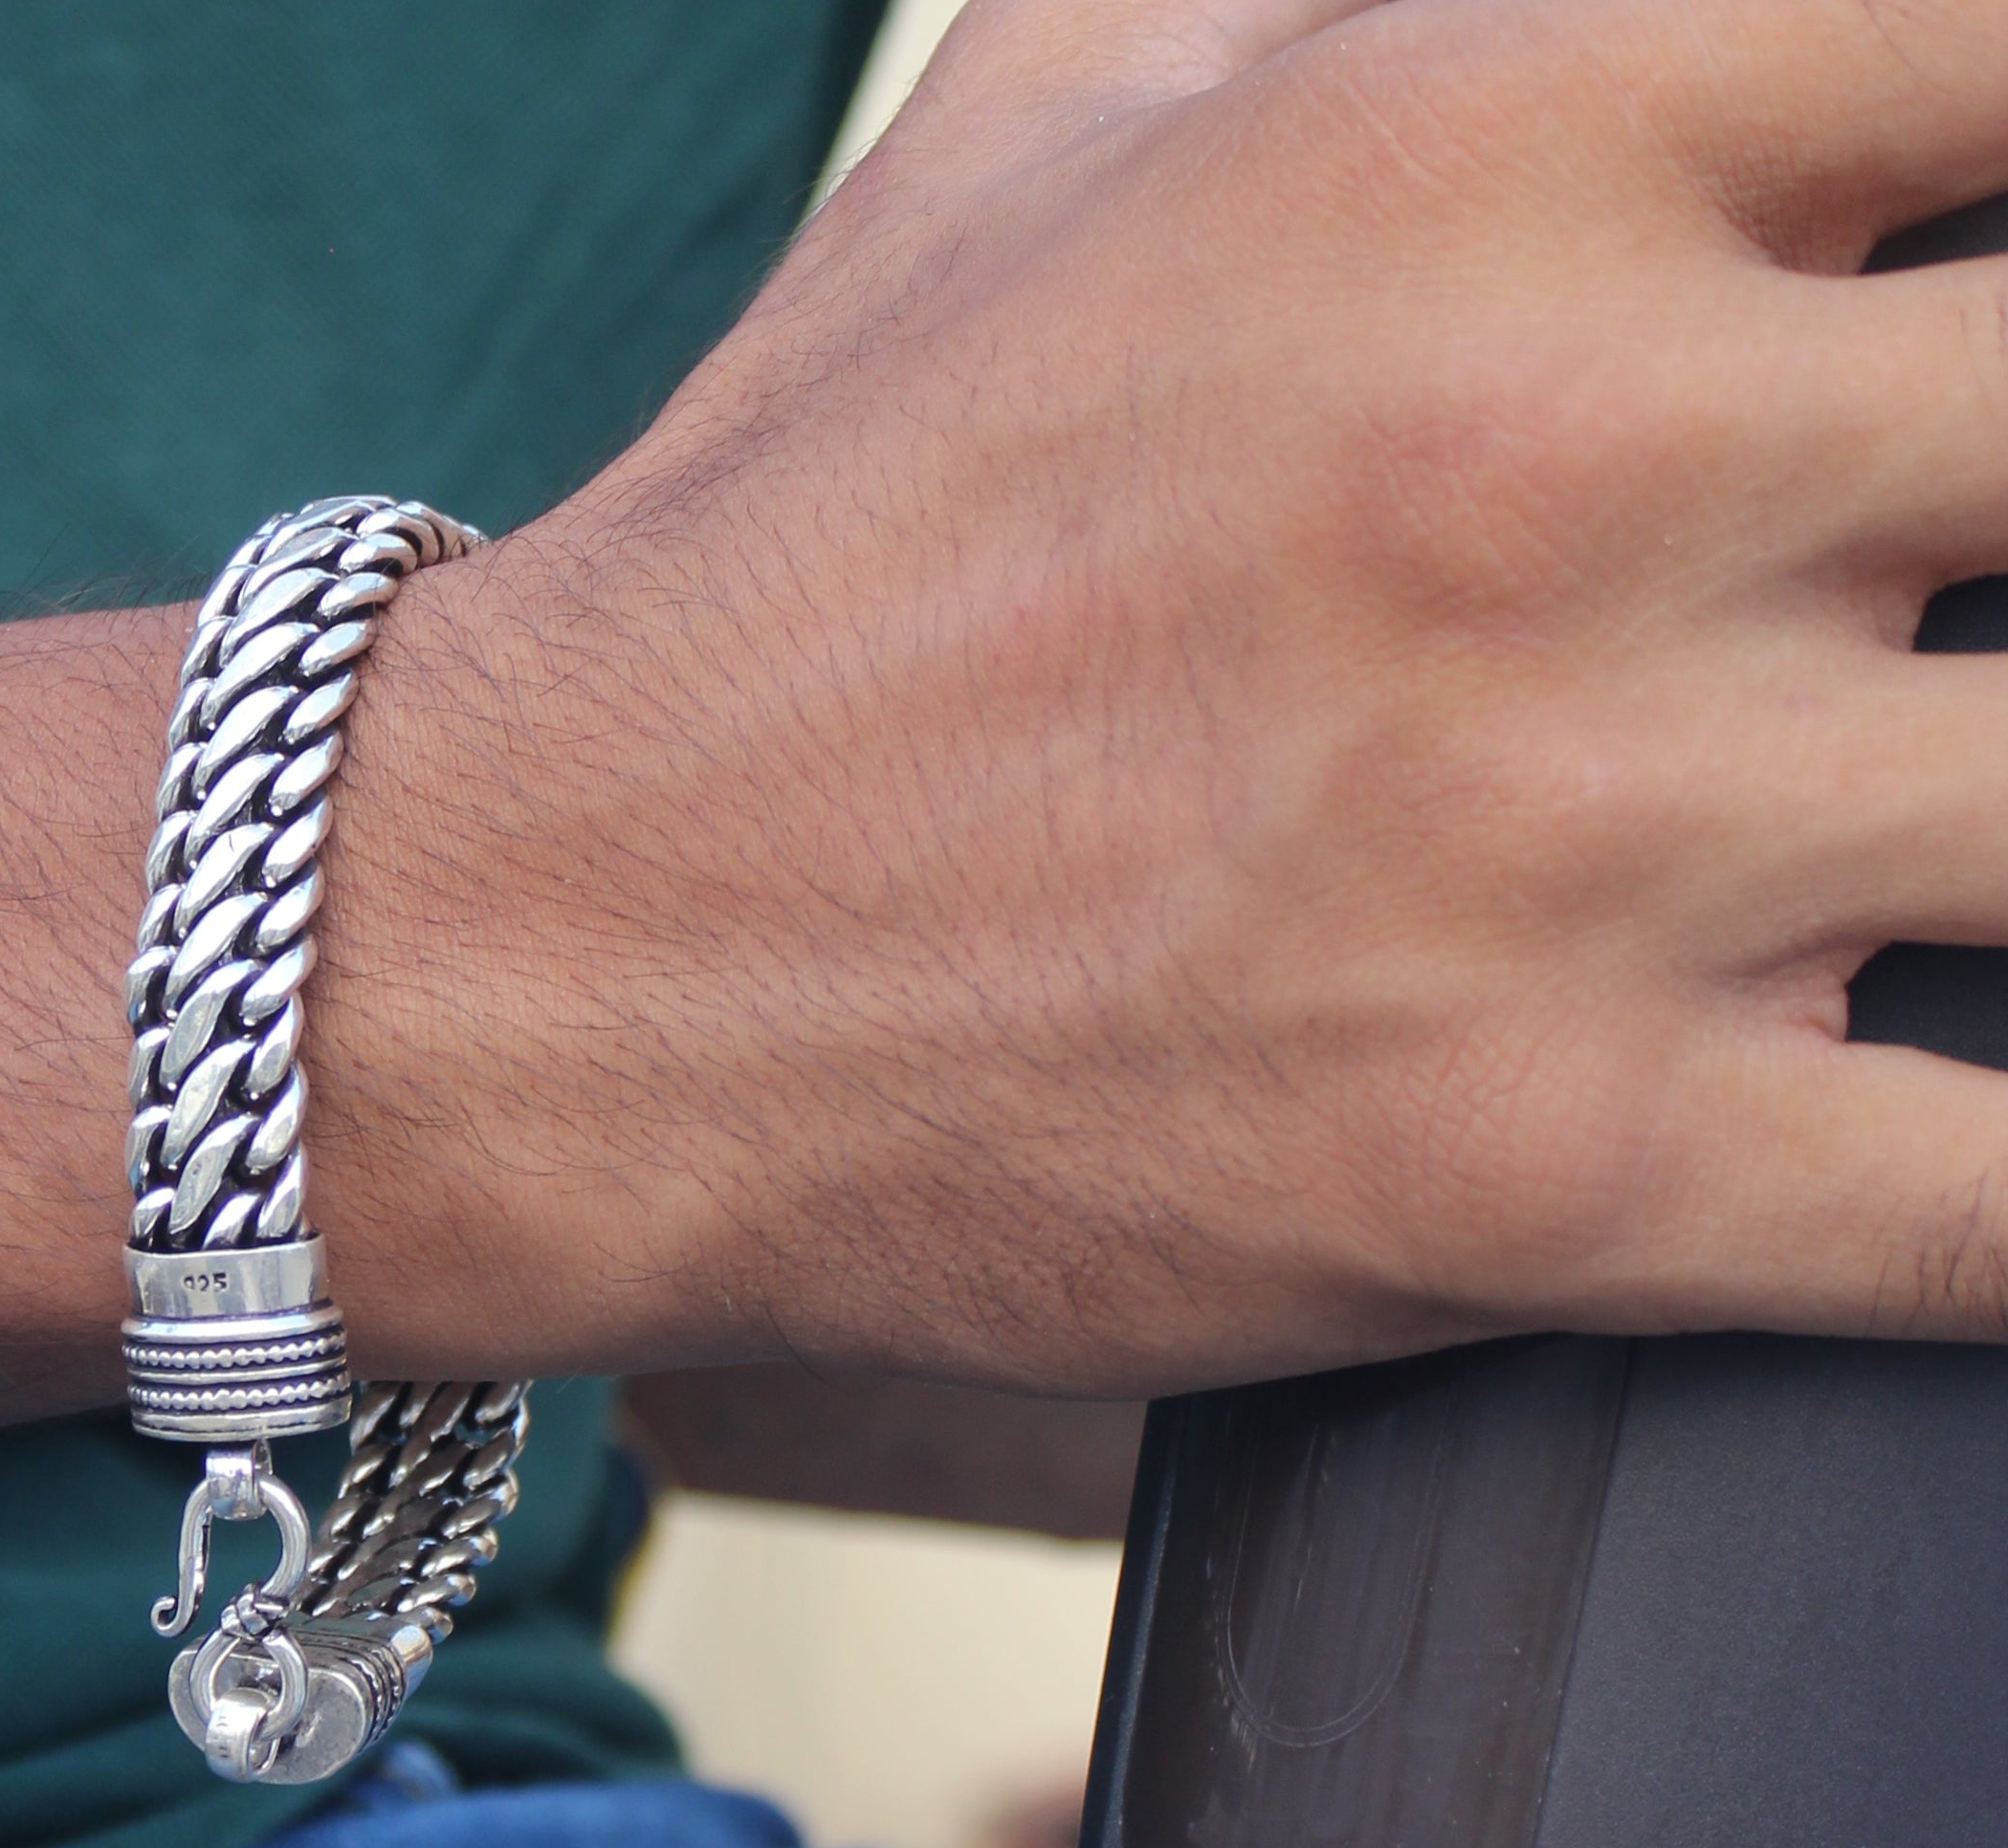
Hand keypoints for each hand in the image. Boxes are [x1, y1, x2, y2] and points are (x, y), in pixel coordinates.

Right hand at [330, 0, 2007, 1393]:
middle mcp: (1563, 455)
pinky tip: (1959, 1109)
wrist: (547, 959)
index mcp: (1470, 139)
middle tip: (1940, 587)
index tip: (1971, 276)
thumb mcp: (1057, 110)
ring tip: (1918, 835)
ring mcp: (1577, 834)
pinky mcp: (1556, 1171)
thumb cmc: (809, 538)